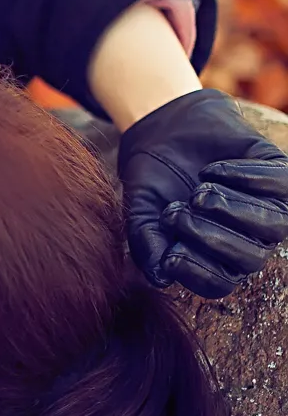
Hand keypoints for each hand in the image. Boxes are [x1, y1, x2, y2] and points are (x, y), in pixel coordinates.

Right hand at [119, 89, 287, 297]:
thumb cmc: (153, 180)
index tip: (170, 254)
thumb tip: (159, 277)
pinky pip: (282, 185)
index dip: (198, 273)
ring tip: (199, 190)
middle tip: (175, 212)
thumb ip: (147, 243)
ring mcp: (268, 207)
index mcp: (214, 256)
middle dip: (211, 238)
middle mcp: (247, 237)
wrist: (163, 132)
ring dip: (233, 210)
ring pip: (276, 226)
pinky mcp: (280, 173)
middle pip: (251, 259)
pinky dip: (246, 178)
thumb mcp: (141, 213)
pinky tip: (211, 170)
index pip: (220, 283)